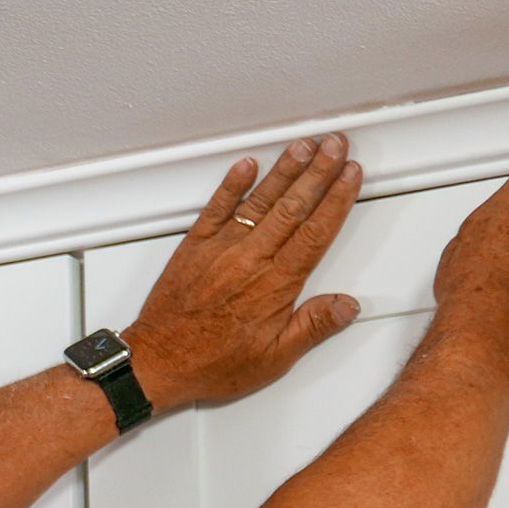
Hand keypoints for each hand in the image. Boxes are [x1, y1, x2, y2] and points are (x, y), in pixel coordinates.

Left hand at [123, 134, 364, 407]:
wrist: (157, 363)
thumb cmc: (210, 364)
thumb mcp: (273, 358)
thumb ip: (312, 326)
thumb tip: (347, 305)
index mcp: (275, 284)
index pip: (315, 231)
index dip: (336, 198)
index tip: (351, 173)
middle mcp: (250, 259)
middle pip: (292, 206)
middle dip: (318, 171)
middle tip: (336, 143)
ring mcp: (220, 249)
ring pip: (259, 200)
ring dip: (284, 170)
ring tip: (304, 145)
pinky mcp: (194, 247)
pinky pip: (216, 208)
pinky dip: (232, 184)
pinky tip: (247, 165)